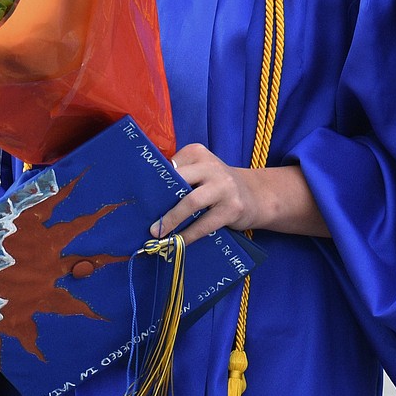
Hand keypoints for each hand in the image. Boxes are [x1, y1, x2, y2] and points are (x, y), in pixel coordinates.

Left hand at [150, 144, 328, 244]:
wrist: (256, 195)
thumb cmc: (217, 185)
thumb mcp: (201, 172)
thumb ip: (181, 177)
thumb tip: (147, 198)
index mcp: (198, 153)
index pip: (170, 167)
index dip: (154, 185)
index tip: (139, 200)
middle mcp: (211, 166)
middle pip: (178, 181)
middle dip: (160, 202)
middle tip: (146, 221)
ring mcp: (224, 186)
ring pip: (191, 202)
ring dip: (171, 220)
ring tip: (158, 233)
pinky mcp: (232, 208)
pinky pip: (205, 224)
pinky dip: (189, 235)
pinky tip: (178, 243)